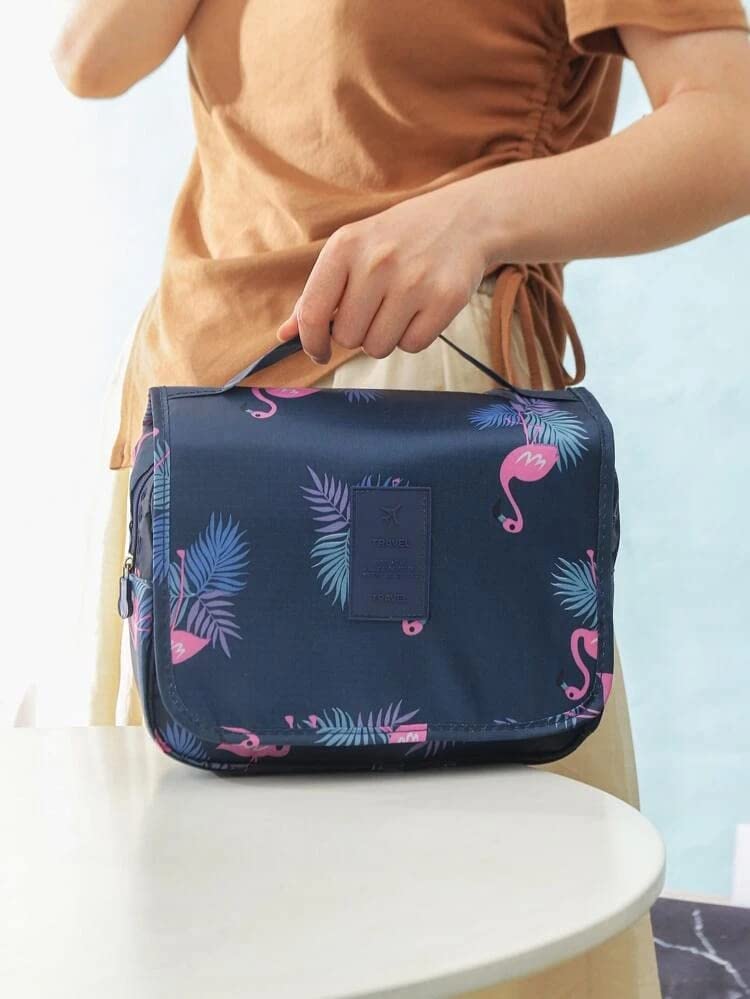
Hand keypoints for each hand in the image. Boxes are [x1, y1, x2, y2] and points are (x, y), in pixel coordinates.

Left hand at [276, 183, 489, 363]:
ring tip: (398, 308)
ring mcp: (414, 281)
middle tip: (374, 310)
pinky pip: (412, 346)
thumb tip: (285, 335)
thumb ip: (316, 293)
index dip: (312, 342)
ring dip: (385, 338)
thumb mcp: (351, 251)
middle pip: (347, 337)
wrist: (465, 218)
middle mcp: (377, 262)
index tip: (319, 350)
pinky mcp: (445, 299)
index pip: (312, 314)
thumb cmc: (398, 240)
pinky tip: (420, 311)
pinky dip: (413, 337)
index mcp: (345, 246)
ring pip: (378, 347)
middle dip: (357, 333)